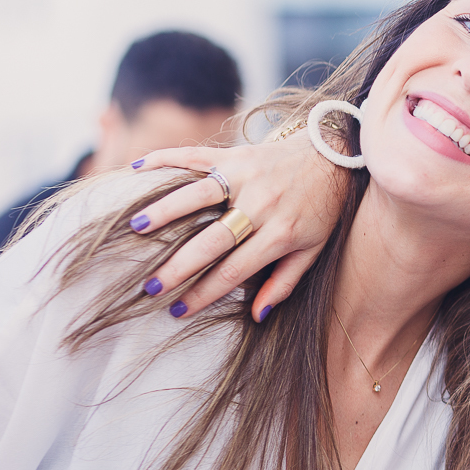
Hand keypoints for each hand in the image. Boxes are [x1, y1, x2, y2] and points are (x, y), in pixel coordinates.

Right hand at [129, 135, 348, 320]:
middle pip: (212, 240)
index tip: (179, 310)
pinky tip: (137, 168)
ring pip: (199, 193)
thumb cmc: (321, 209)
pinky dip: (166, 159)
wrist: (334, 156)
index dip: (205, 292)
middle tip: (150, 285)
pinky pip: (196, 156)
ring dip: (165, 210)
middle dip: (179, 266)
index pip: (234, 270)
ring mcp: (247, 176)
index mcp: (280, 234)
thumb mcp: (313, 249)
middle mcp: (261, 205)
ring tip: (135, 228)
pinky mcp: (236, 154)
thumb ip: (285, 282)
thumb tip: (257, 316)